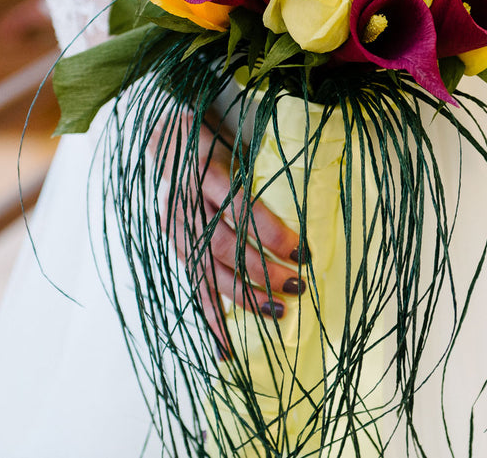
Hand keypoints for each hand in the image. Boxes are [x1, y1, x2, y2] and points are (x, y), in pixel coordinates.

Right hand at [165, 111, 305, 355]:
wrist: (169, 141)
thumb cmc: (219, 138)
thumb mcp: (239, 137)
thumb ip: (266, 163)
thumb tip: (317, 192)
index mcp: (204, 168)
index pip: (238, 205)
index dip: (269, 231)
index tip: (302, 251)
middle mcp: (185, 201)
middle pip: (224, 244)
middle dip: (262, 271)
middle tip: (298, 286)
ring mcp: (176, 229)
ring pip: (208, 271)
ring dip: (244, 297)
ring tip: (278, 313)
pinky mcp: (177, 249)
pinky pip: (194, 287)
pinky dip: (211, 319)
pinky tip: (226, 349)